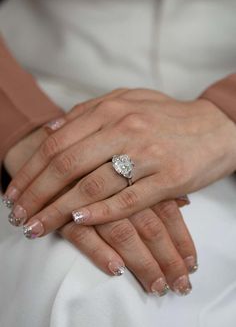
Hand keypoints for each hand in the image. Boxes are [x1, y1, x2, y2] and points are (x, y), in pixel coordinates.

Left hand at [4, 89, 235, 229]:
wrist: (215, 126)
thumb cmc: (168, 117)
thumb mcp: (129, 100)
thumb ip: (90, 110)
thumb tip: (52, 127)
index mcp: (112, 109)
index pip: (57, 143)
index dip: (30, 170)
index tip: (15, 193)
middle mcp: (126, 128)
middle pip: (66, 165)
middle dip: (36, 194)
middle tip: (17, 216)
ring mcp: (147, 154)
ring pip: (91, 186)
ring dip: (58, 210)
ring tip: (37, 227)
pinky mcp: (168, 179)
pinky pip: (127, 200)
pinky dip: (100, 213)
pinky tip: (78, 222)